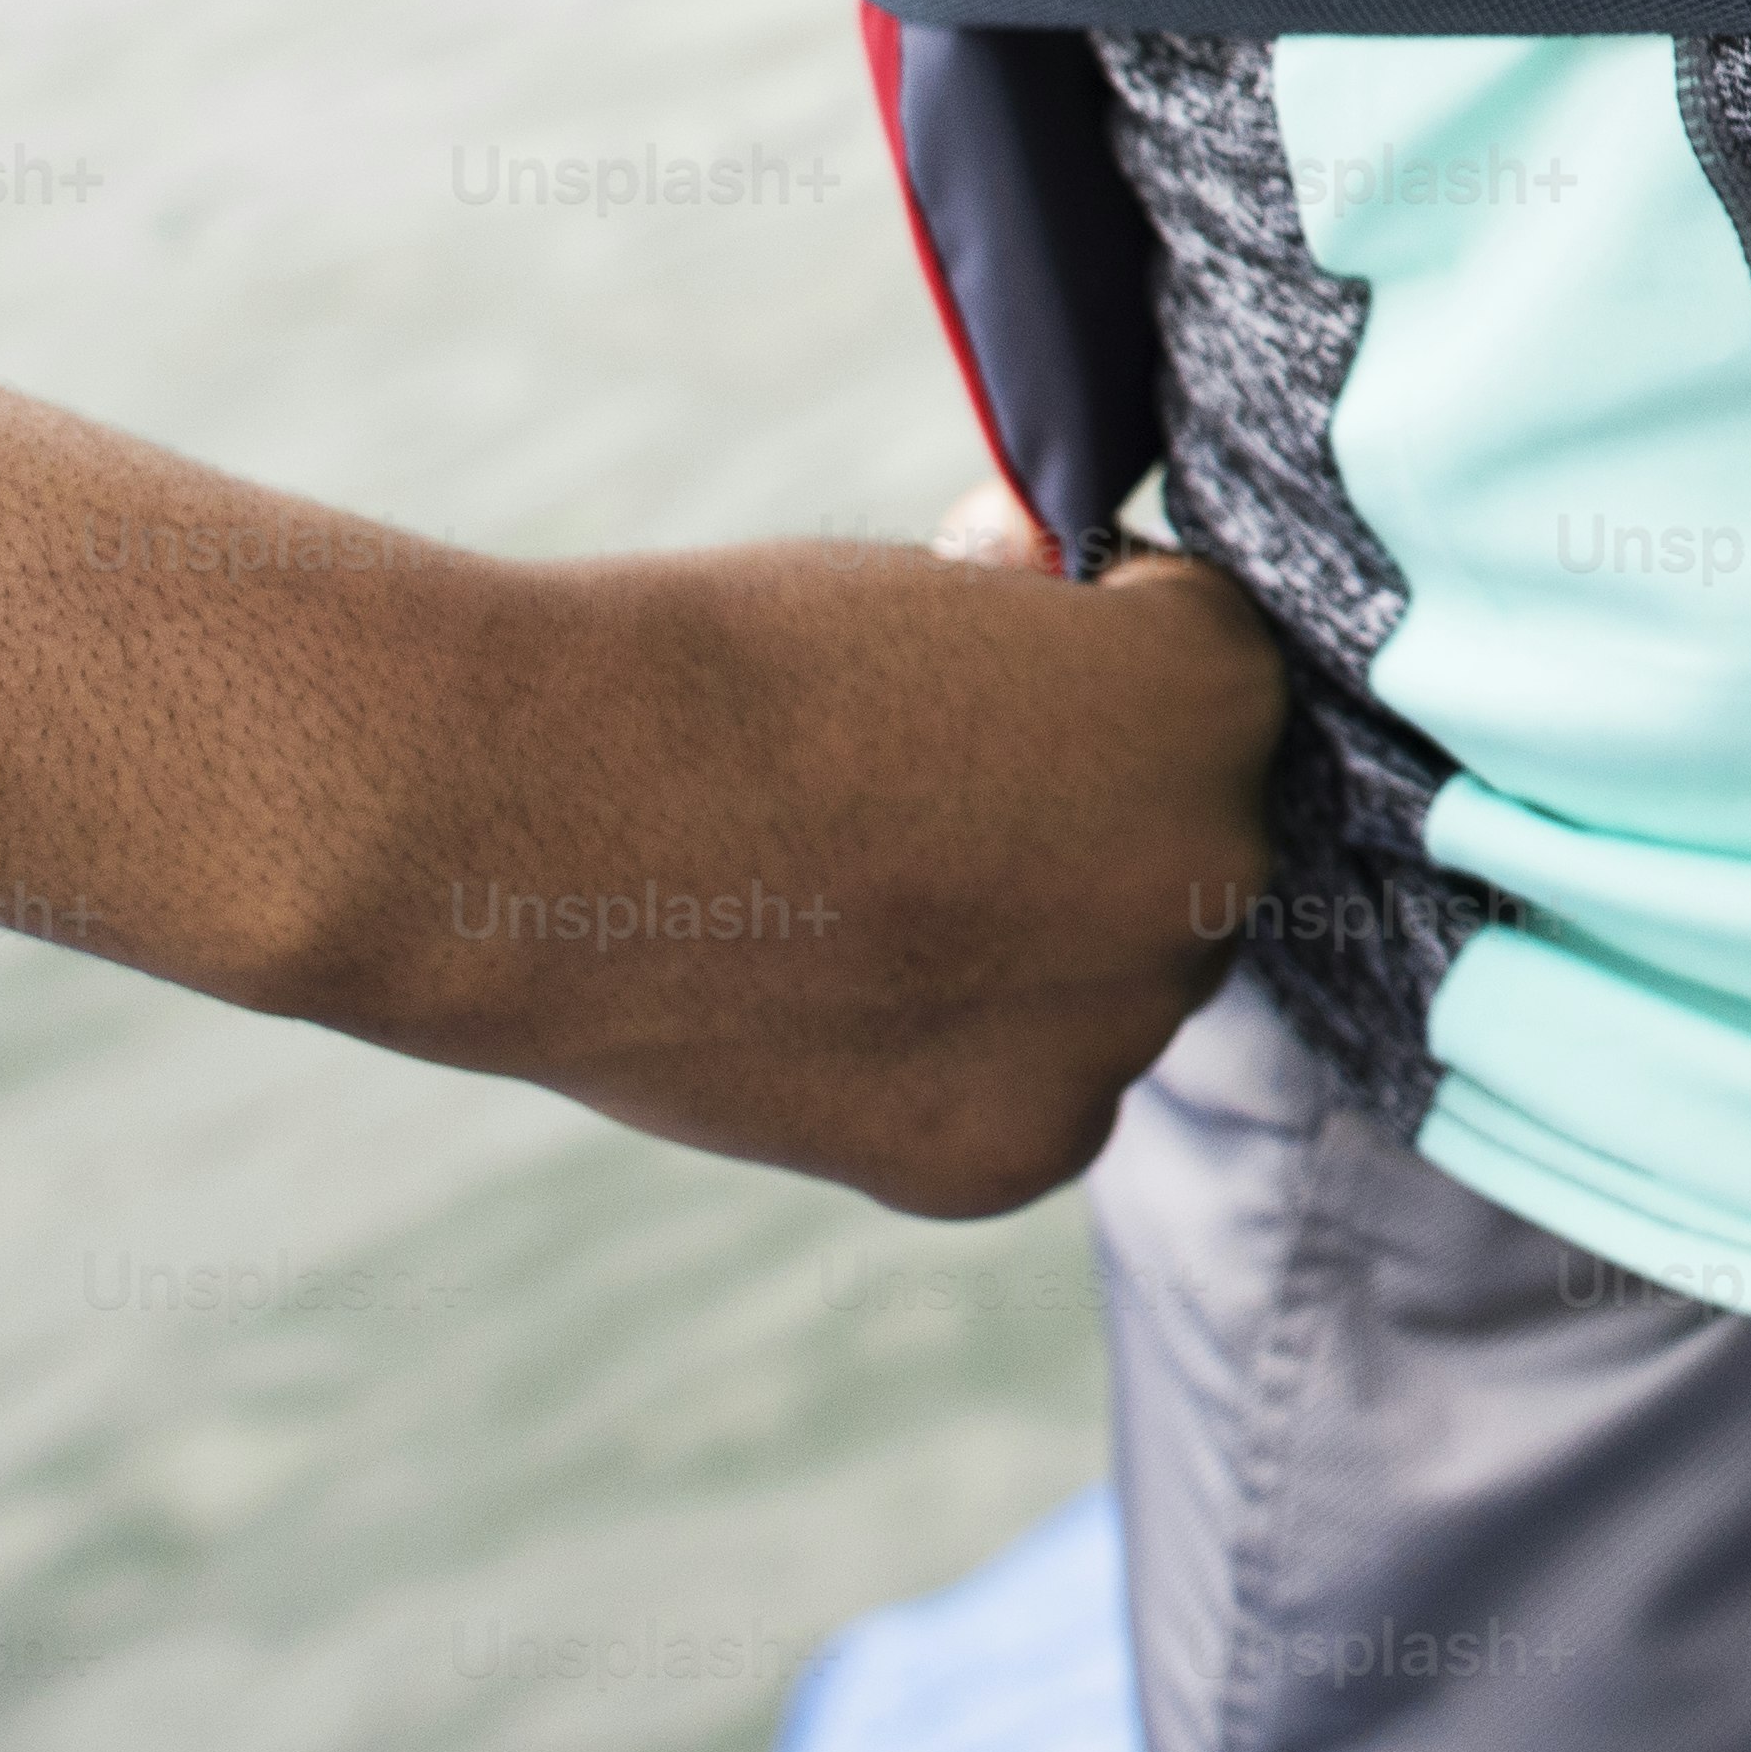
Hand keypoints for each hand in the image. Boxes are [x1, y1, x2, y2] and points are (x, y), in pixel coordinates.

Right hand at [312, 515, 1281, 1222]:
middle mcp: (1215, 868)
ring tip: (842, 900)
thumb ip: (1056, 657)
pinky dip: (945, 1064)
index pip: (1201, 683)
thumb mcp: (948, 597)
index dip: (1082, 663)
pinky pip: (1024, 1096)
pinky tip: (826, 999)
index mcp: (1219, 697)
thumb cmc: (728, 662)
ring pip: (1101, 983)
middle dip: (1072, 821)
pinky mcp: (1017, 1154)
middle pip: (1171, 847)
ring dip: (1018, 950)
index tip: (974, 667)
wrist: (531, 806)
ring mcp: (1124, 1026)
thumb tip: (1082, 649)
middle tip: (896, 802)